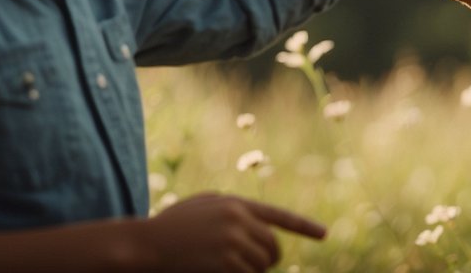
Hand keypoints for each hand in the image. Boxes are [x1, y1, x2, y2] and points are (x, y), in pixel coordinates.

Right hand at [144, 192, 325, 271]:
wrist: (146, 244)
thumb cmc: (170, 227)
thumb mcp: (202, 206)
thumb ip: (230, 208)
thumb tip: (257, 222)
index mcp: (236, 204)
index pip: (278, 216)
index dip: (303, 226)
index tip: (324, 234)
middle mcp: (239, 220)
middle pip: (273, 248)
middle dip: (267, 260)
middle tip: (251, 265)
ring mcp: (233, 242)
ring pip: (262, 265)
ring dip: (251, 272)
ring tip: (227, 266)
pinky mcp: (226, 263)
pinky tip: (222, 270)